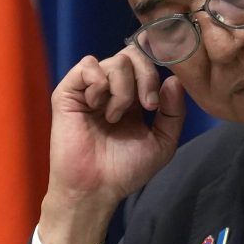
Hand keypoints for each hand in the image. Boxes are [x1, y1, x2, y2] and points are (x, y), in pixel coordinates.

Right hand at [38, 45, 185, 243]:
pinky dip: (99, 82)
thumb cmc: (126, 170)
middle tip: (147, 105)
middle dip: (147, 76)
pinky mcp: (69, 92)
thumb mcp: (162, 143)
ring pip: (115, 61)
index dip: (158, 66)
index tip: (159, 95)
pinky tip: (98, 105)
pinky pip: (87, 65)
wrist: (96, 188)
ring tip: (115, 117)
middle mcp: (112, 88)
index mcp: (134, 96)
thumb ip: (174, 113)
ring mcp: (91, 88)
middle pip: (134, 55)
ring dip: (123, 89)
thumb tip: (174, 80)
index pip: (148, 62)